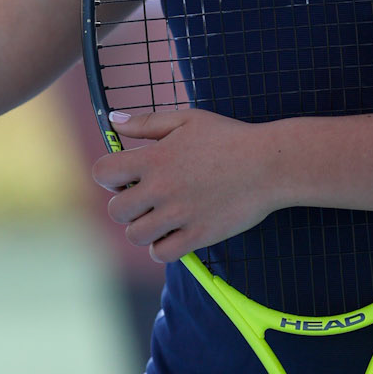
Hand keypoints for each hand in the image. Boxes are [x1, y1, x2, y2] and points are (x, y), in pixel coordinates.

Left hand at [93, 106, 280, 261]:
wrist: (269, 164)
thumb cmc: (228, 138)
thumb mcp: (187, 120)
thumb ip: (146, 123)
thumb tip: (112, 120)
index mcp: (154, 158)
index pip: (103, 173)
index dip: (108, 175)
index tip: (124, 175)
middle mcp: (161, 189)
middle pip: (116, 211)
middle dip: (125, 204)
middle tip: (145, 198)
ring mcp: (179, 215)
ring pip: (135, 235)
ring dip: (142, 227)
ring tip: (160, 216)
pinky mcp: (198, 236)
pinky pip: (161, 253)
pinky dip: (162, 246)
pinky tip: (174, 232)